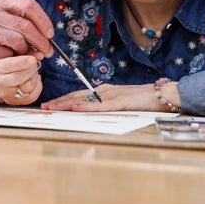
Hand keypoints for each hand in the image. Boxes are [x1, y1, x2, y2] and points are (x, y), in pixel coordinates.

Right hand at [0, 0, 53, 65]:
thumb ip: (20, 18)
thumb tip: (46, 34)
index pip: (28, 5)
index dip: (43, 20)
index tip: (50, 33)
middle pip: (26, 26)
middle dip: (41, 41)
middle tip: (47, 51)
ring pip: (18, 41)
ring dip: (27, 51)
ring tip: (27, 54)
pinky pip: (7, 55)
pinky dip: (13, 58)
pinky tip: (10, 57)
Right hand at [0, 55, 41, 104]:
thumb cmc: (6, 58)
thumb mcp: (13, 51)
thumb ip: (26, 51)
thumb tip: (39, 55)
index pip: (5, 66)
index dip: (21, 63)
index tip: (32, 59)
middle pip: (16, 78)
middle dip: (30, 69)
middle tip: (34, 62)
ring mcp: (3, 93)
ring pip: (25, 88)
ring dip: (34, 77)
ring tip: (33, 71)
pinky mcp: (12, 101)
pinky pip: (30, 97)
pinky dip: (37, 87)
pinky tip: (34, 79)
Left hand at [41, 82, 179, 112]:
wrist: (161, 95)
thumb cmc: (142, 101)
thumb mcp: (120, 104)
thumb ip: (106, 106)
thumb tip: (91, 112)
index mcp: (103, 92)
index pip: (78, 96)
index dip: (63, 100)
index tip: (50, 105)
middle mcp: (103, 91)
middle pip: (76, 97)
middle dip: (59, 102)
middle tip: (44, 106)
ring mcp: (110, 96)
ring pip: (83, 100)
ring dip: (66, 104)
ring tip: (53, 108)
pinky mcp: (119, 102)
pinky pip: (99, 106)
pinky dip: (85, 107)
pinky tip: (75, 108)